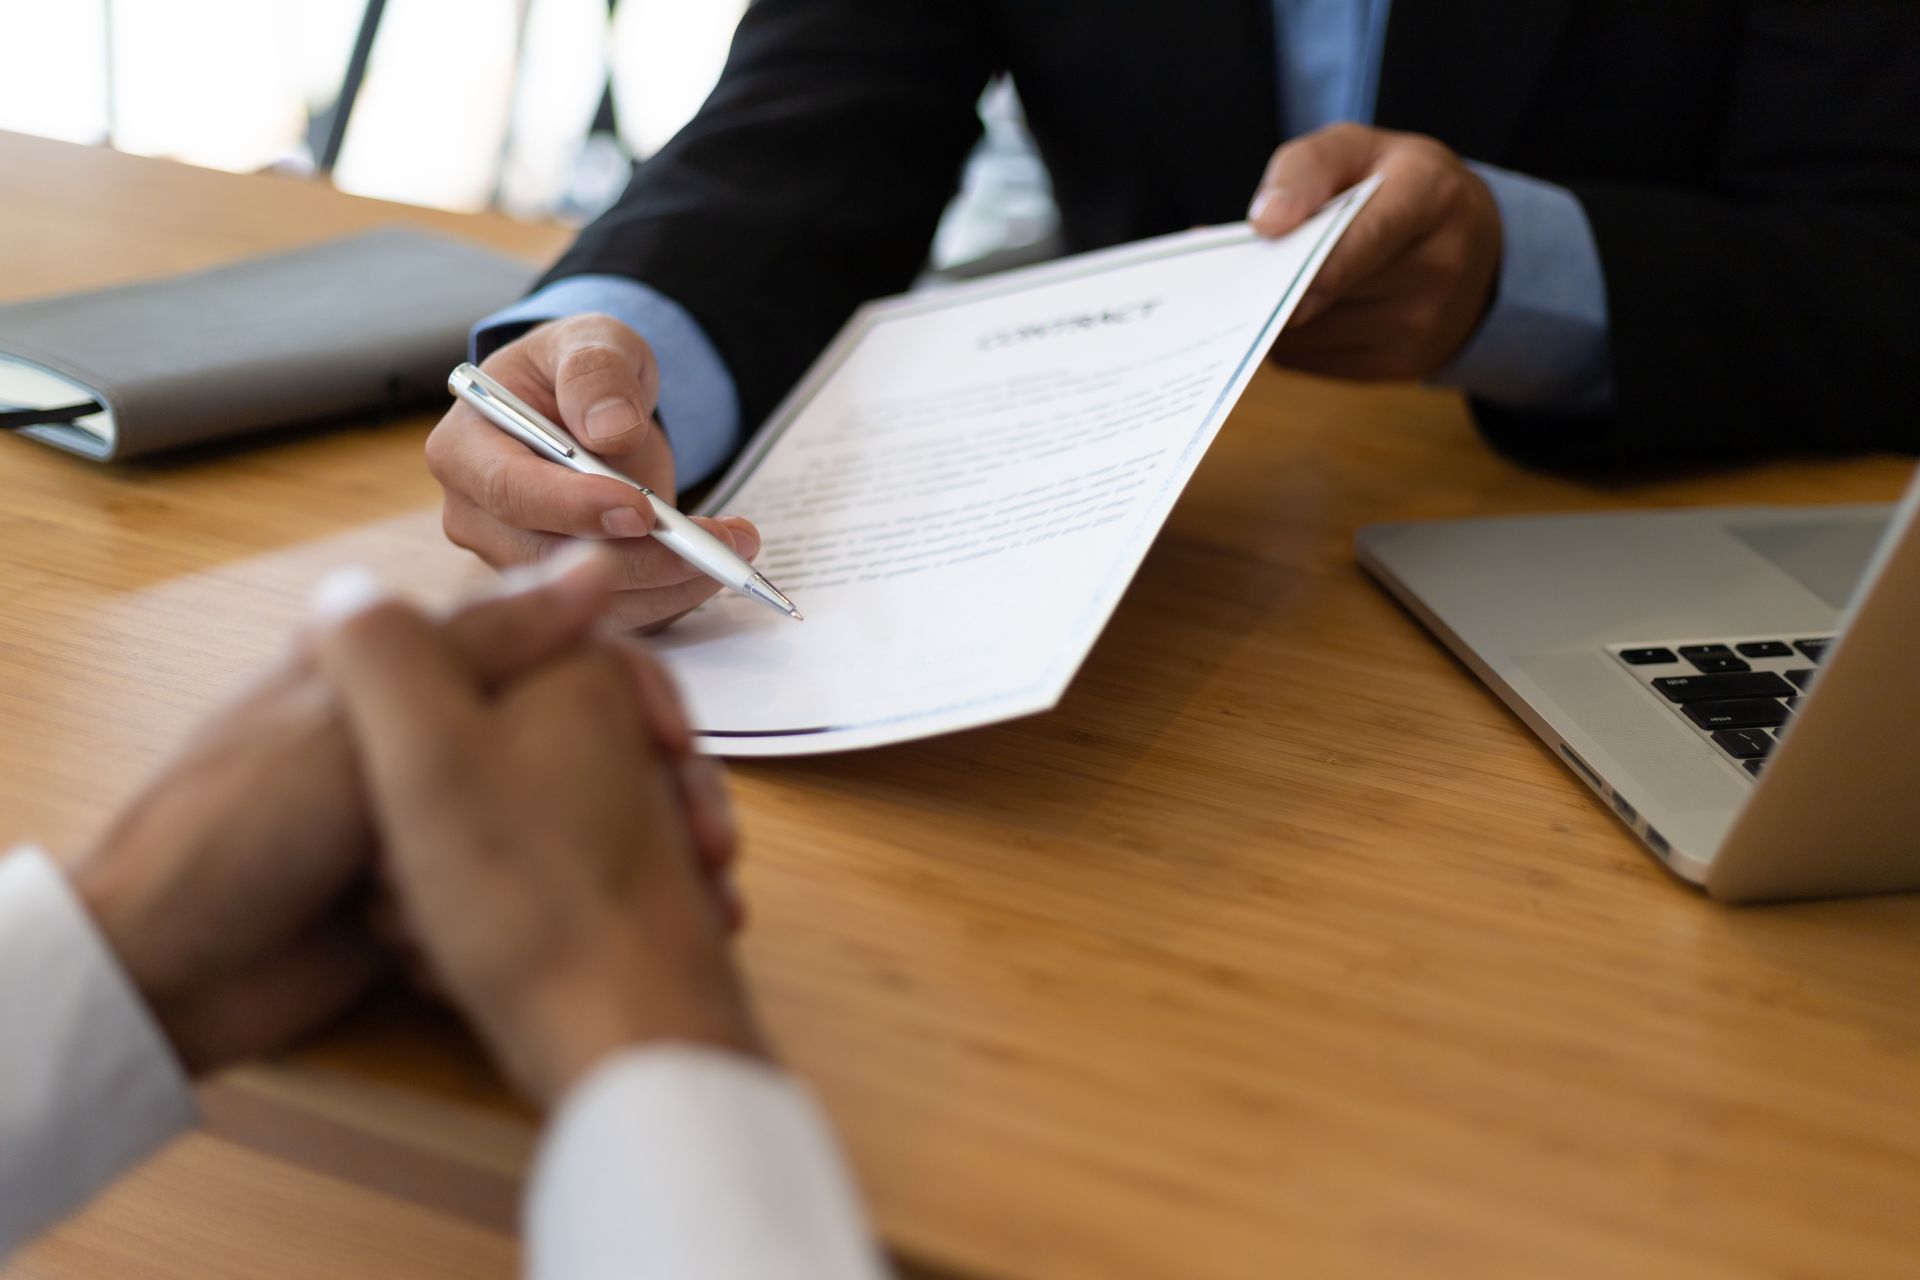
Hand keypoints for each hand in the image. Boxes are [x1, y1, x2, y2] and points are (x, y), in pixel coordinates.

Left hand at [68, 550, 737, 1074]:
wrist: (163, 974)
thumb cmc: (244, 827)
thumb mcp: (372, 721)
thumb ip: (485, 644)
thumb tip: (592, 562)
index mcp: (404, 663)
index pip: (554, 647)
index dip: (627, 696)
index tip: (676, 750)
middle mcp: (428, 728)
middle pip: (571, 735)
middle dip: (644, 793)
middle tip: (705, 849)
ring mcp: (432, 811)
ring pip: (561, 813)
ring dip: (628, 853)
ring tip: (693, 901)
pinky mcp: (433, 888)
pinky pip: (522, 882)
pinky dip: (570, 907)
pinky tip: (630, 933)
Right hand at [425, 313, 762, 632]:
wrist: (591, 410)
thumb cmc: (581, 372)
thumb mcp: (594, 342)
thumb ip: (598, 372)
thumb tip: (610, 428)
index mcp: (465, 448)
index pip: (510, 491)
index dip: (574, 507)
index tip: (641, 512)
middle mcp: (475, 516)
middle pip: (551, 559)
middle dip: (642, 559)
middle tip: (719, 544)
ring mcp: (513, 560)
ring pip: (587, 598)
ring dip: (669, 585)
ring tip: (734, 549)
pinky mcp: (557, 589)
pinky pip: (613, 612)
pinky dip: (669, 599)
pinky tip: (714, 569)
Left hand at [1248, 123, 1502, 380]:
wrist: (1474, 246)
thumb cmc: (1397, 186)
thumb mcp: (1357, 149)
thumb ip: (1306, 168)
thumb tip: (1265, 223)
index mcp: (1431, 194)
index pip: (1365, 234)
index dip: (1312, 257)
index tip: (1266, 260)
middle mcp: (1440, 264)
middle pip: (1327, 289)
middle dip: (1277, 278)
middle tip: (1245, 267)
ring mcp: (1428, 323)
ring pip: (1311, 332)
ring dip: (1279, 311)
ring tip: (1280, 281)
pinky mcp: (1407, 364)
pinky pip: (1313, 360)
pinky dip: (1294, 338)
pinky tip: (1303, 309)